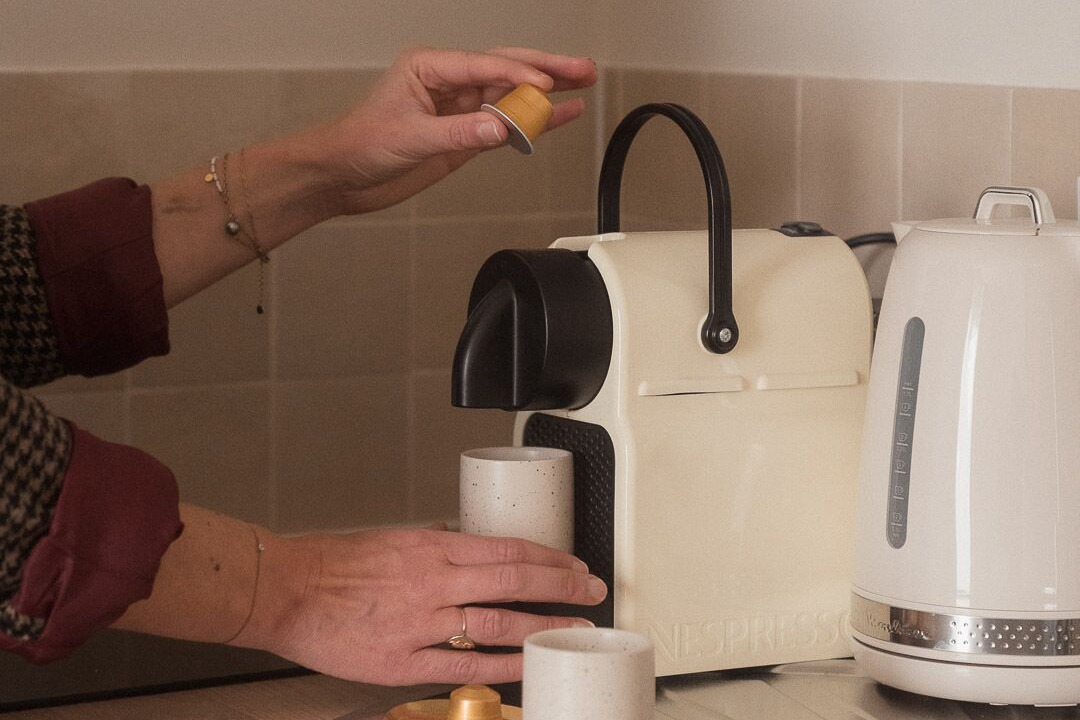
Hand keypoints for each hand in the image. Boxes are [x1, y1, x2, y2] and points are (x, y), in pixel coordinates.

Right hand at [242, 527, 605, 685]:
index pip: (507, 550)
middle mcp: (435, 581)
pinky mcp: (404, 661)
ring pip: (497, 622)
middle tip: (592, 592)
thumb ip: (438, 547)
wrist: (289, 589)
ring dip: (541, 624)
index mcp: (432, 547)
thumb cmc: (336, 564)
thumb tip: (472, 550)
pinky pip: (464, 664)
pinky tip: (526, 664)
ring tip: (573, 628)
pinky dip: (500, 664)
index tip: (573, 564)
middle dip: (561, 587)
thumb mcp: (396, 540)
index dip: (549, 558)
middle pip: (514, 581)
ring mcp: (422, 622)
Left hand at [310, 46, 596, 214]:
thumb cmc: (360, 144)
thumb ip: (458, 133)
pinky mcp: (466, 135)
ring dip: (547, 93)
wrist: (343, 176)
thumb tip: (500, 127)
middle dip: (546, 69)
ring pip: (512, 95)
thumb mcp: (410, 137)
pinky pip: (506, 125)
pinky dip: (533, 122)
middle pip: (506, 69)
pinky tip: (559, 115)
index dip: (517, 75)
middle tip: (582, 69)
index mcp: (429, 68)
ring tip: (583, 84)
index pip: (484, 66)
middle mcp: (449, 83)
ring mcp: (460, 109)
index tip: (545, 85)